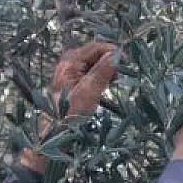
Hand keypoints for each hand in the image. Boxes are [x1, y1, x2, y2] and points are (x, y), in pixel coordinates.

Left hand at [20, 41, 118, 172]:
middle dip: (109, 60)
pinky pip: (90, 73)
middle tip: (122, 72)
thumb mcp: (89, 92)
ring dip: (106, 69)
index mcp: (69, 63)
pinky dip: (101, 76)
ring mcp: (69, 74)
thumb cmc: (70, 115)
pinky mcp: (72, 84)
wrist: (55, 136)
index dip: (112, 51)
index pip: (95, 47)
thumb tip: (116, 55)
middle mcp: (68, 65)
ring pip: (93, 64)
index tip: (127, 61)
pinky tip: (107, 85)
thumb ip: (102, 71)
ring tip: (116, 80)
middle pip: (93, 54)